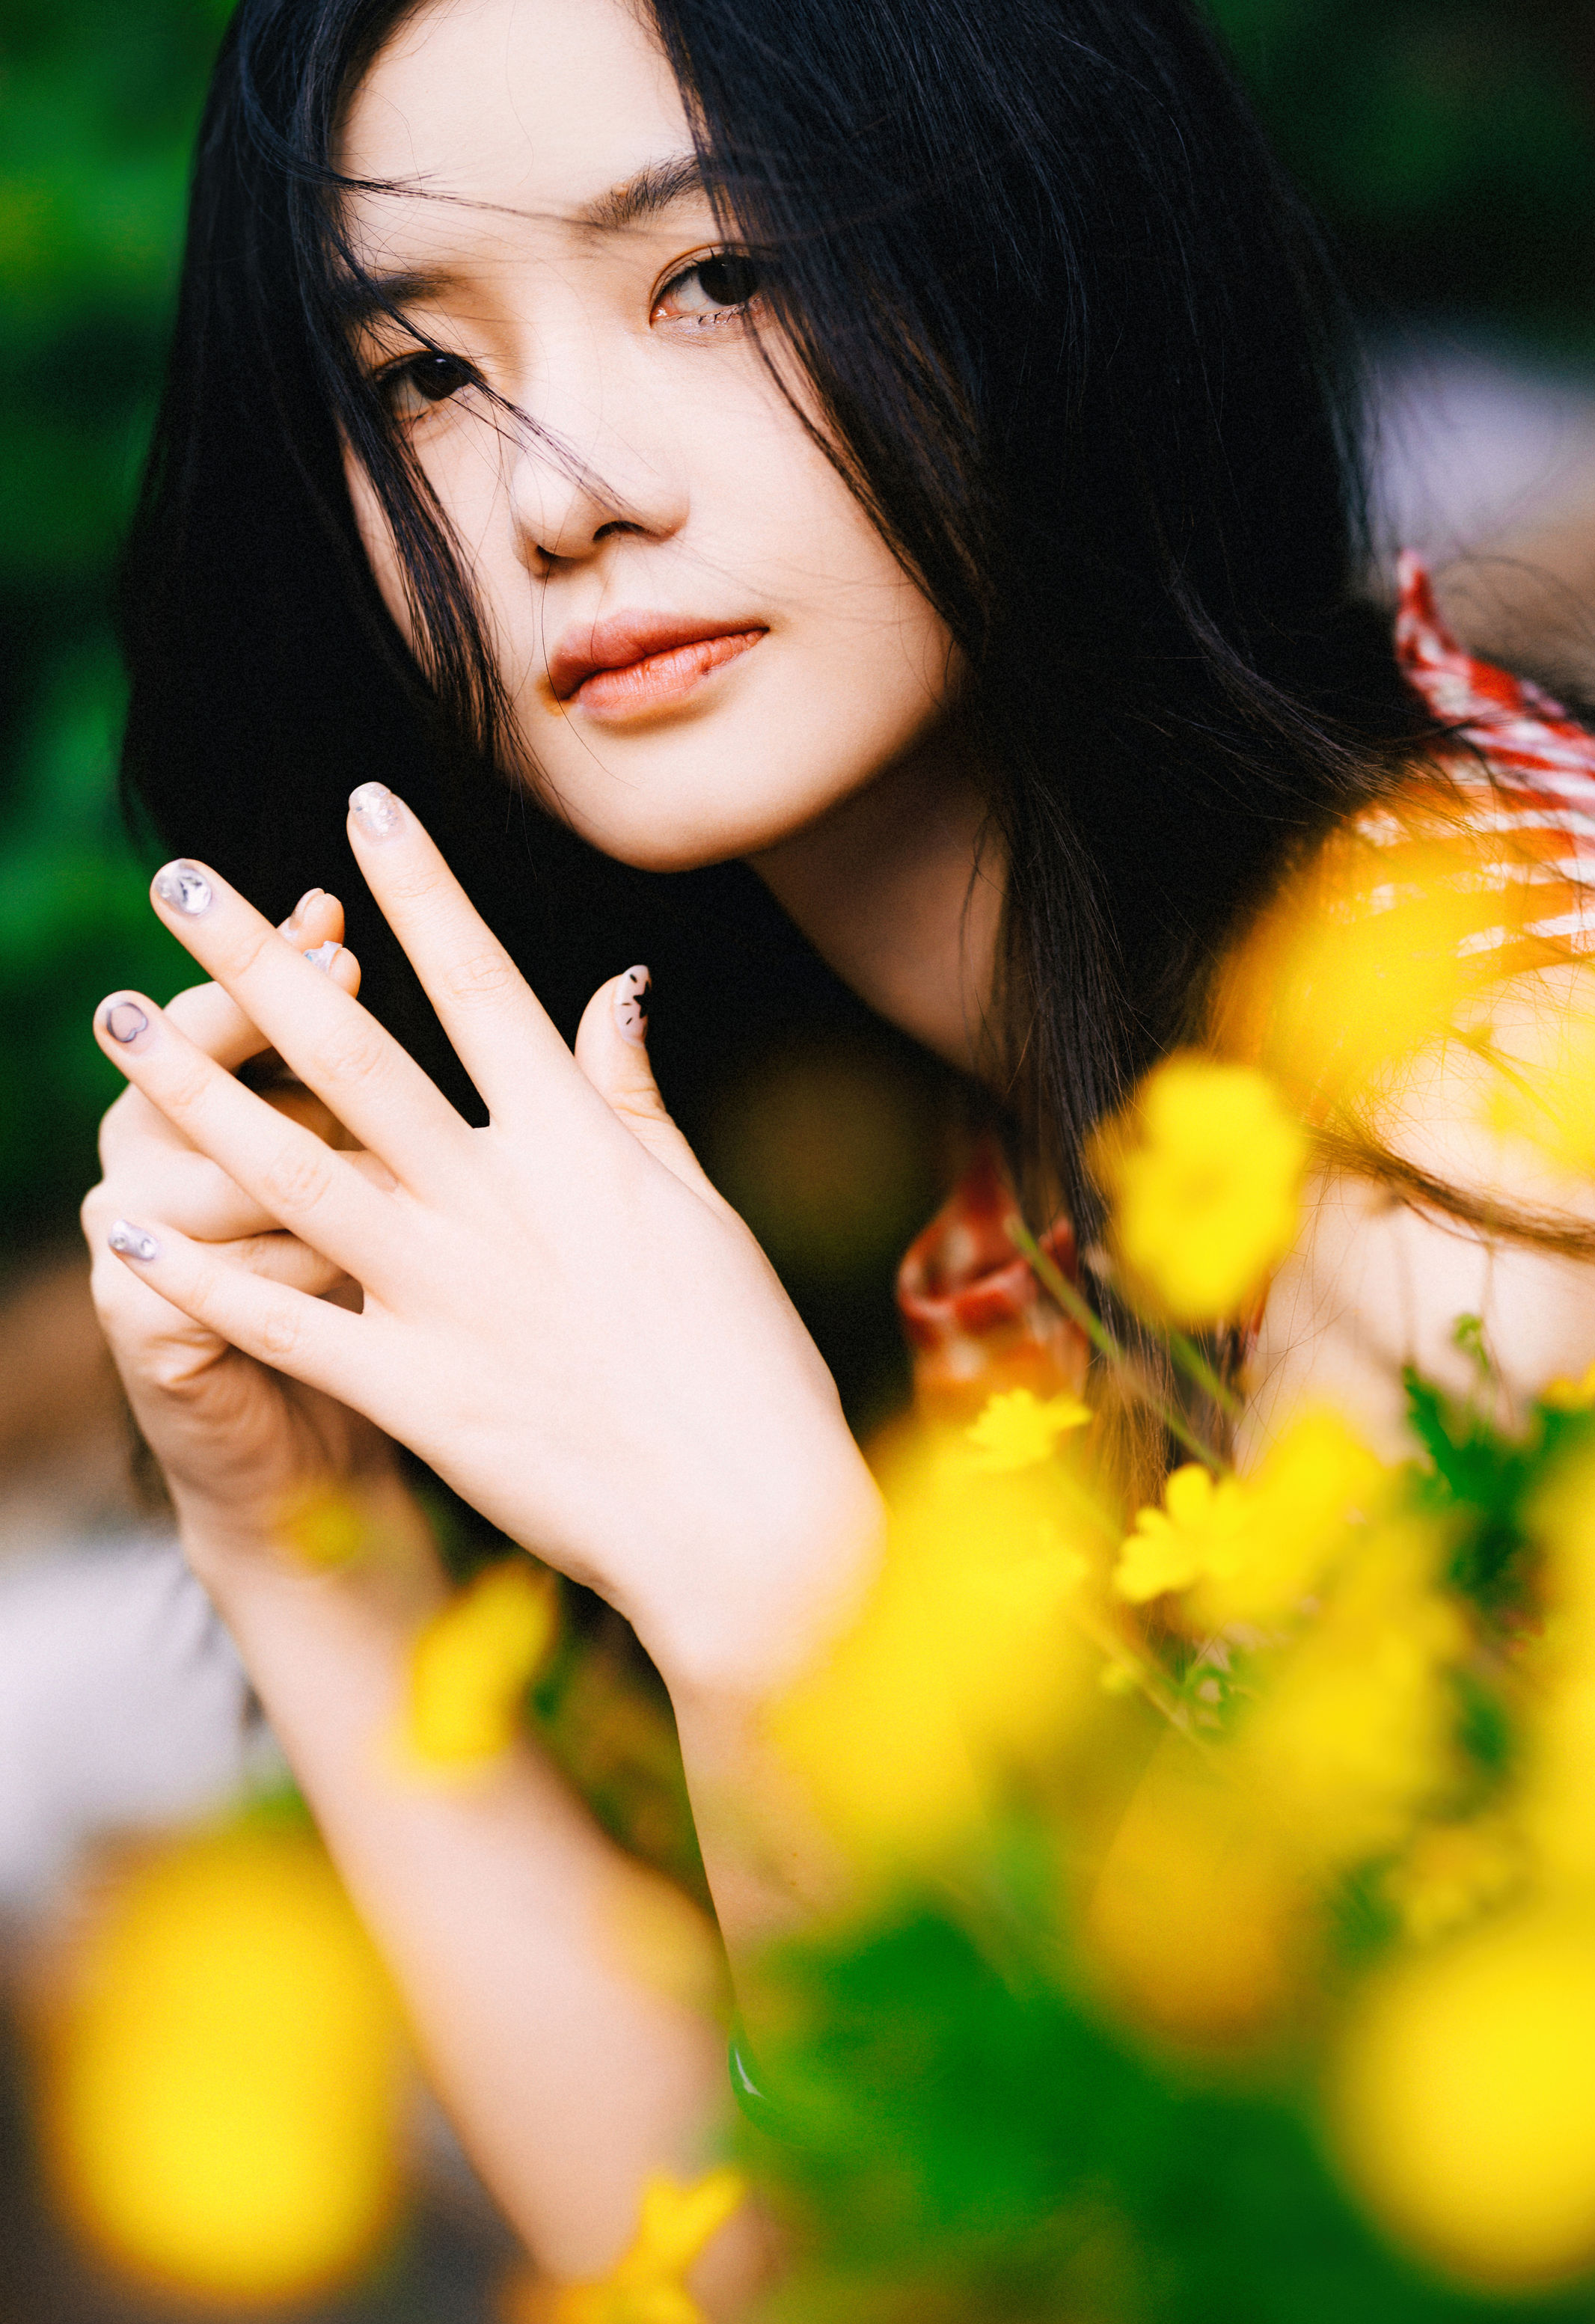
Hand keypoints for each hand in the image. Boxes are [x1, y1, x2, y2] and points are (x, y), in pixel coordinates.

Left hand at [90, 797, 882, 1688]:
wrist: (746, 1518)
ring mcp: (452, 1297)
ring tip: (119, 1019)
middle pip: (357, 1057)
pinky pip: (285, 1321)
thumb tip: (615, 982)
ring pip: (296, 1171)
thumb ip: (632, 1095)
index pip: (482, 985)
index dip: (419, 889)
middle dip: (261, 961)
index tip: (361, 806)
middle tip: (179, 881)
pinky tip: (121, 1230)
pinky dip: (199, 1275)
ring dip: (196, 1091)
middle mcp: (504, 1202)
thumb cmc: (743, 1364)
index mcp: (581, 1147)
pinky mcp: (417, 1391)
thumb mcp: (697, 1208)